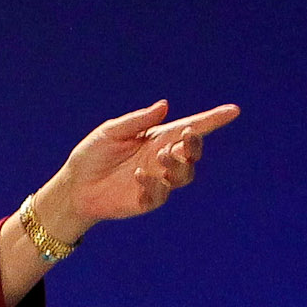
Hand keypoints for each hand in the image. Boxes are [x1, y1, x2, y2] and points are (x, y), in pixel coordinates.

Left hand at [32, 99, 239, 245]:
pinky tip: (138, 176)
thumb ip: (138, 120)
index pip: (190, 128)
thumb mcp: (111, 131)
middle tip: (187, 135)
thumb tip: (165, 105)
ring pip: (184, 175)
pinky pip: (161, 195)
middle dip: (196, 144)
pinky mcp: (147, 200)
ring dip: (177, 164)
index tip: (233, 111)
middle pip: (192, 153)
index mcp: (157, 138)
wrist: (74, 186)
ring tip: (159, 156)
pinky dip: (155, 185)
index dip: (213, 120)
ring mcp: (157, 181)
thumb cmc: (92, 155)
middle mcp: (161, 159)